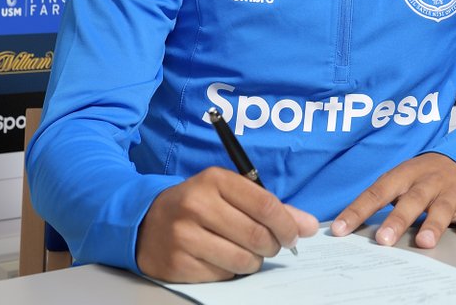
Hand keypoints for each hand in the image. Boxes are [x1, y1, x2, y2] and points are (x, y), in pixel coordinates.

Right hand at [136, 167, 318, 282]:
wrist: (147, 221)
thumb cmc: (198, 205)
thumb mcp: (230, 194)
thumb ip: (271, 208)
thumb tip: (308, 226)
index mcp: (214, 180)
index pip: (266, 205)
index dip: (287, 225)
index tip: (294, 235)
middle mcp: (197, 204)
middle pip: (257, 236)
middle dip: (273, 246)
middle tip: (271, 246)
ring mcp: (184, 235)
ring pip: (242, 260)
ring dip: (254, 262)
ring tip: (247, 253)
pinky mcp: (177, 264)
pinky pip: (222, 276)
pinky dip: (231, 272)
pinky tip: (222, 259)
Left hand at [330, 153, 455, 249]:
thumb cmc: (423, 176)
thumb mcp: (401, 180)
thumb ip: (381, 199)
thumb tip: (347, 224)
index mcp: (403, 175)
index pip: (377, 193)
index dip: (358, 210)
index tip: (340, 229)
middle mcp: (426, 182)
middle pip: (411, 200)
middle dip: (397, 220)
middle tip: (383, 240)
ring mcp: (450, 192)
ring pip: (441, 209)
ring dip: (433, 225)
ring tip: (424, 242)